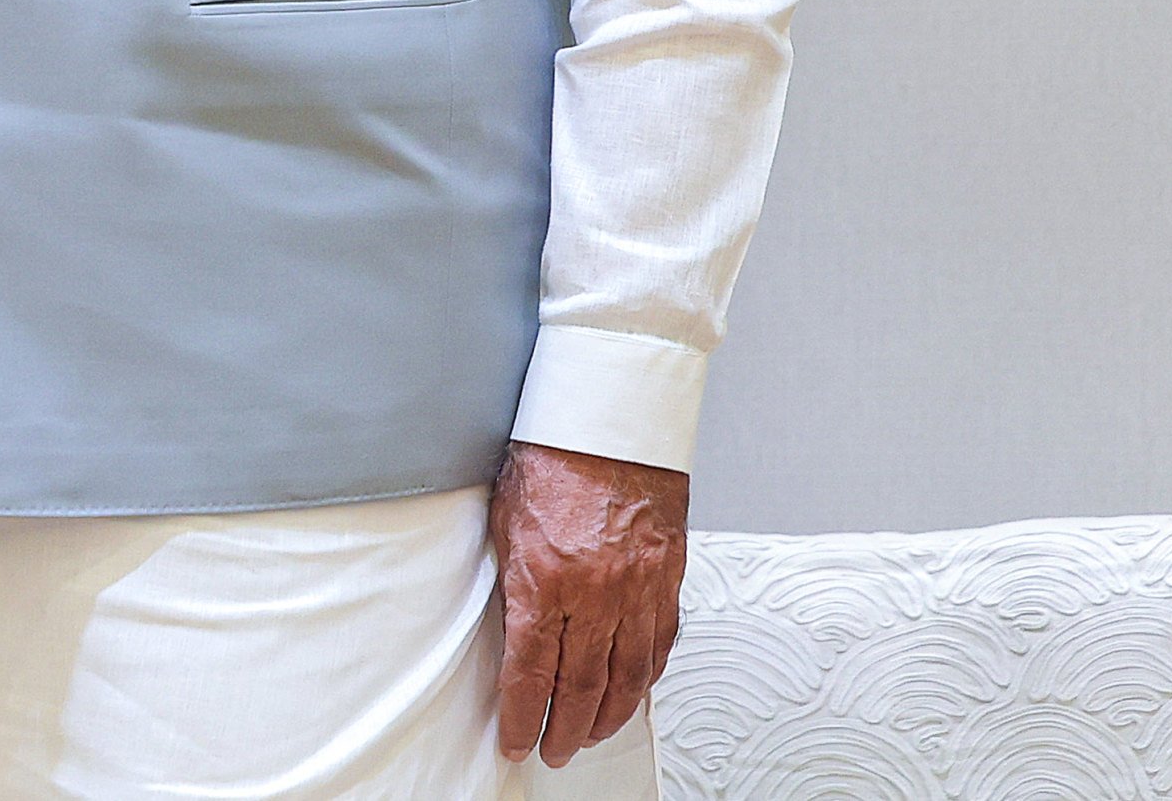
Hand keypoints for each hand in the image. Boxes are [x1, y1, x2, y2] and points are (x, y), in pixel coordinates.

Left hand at [489, 441, 687, 765]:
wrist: (606, 422)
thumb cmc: (549, 459)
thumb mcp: (504, 522)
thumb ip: (512, 582)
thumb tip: (510, 632)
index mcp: (546, 578)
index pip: (533, 671)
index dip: (523, 715)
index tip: (516, 739)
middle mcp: (596, 592)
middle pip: (583, 685)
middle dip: (566, 728)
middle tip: (554, 748)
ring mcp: (638, 587)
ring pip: (629, 675)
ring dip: (609, 715)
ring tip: (591, 734)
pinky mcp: (667, 578)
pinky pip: (660, 643)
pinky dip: (646, 676)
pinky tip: (632, 692)